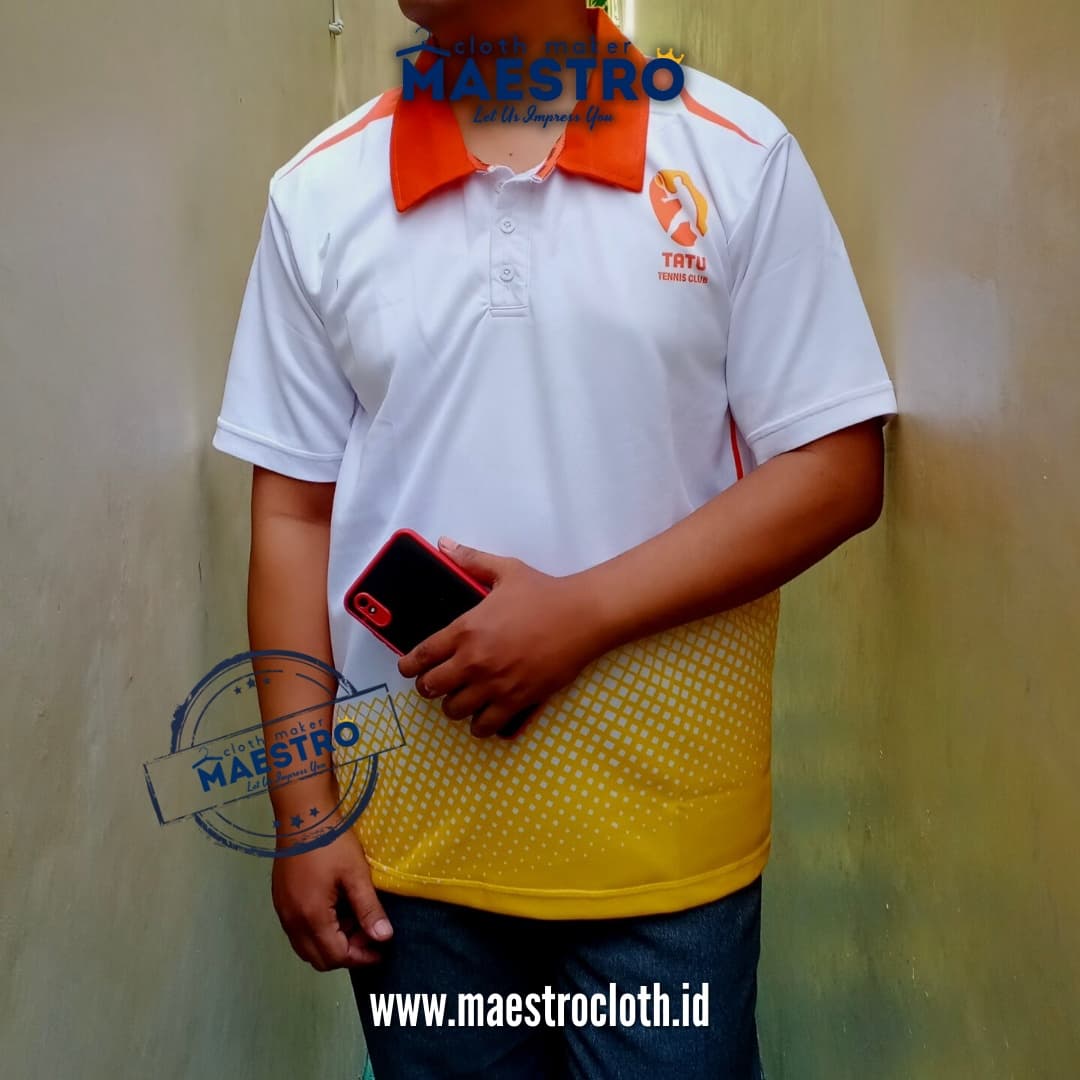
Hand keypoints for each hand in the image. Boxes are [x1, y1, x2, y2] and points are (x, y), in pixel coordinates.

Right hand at [271, 827, 391, 970]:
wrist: (303, 815)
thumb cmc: (331, 842)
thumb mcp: (356, 874)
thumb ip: (368, 909)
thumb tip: (384, 937)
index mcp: (311, 916)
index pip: (336, 956)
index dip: (362, 957)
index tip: (381, 949)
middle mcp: (291, 921)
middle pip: (319, 958)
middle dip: (347, 954)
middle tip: (368, 933)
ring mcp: (283, 911)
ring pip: (306, 946)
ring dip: (331, 943)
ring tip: (354, 919)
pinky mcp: (281, 900)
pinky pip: (298, 931)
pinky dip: (318, 931)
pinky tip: (335, 910)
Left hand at [398, 538, 608, 737]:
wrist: (582, 616)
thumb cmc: (544, 592)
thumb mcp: (505, 570)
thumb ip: (471, 560)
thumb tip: (444, 544)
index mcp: (466, 629)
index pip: (421, 656)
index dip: (409, 666)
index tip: (409, 669)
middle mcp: (474, 661)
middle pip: (431, 688)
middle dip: (429, 687)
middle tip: (436, 683)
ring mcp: (495, 684)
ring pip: (454, 710)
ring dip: (453, 706)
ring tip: (461, 699)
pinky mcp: (517, 700)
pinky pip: (485, 726)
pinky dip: (479, 725)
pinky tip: (483, 717)